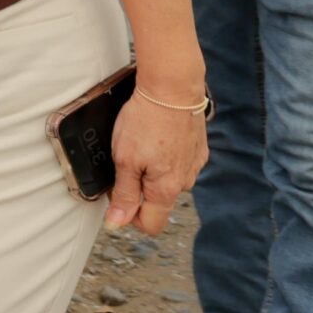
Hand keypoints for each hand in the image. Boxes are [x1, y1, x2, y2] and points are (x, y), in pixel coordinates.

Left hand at [106, 73, 209, 234]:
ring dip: (151, 170)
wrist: (172, 89)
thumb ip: (124, 194)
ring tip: (139, 144)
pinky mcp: (197, 149)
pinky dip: (164, 155)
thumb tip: (117, 223)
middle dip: (138, 189)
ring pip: (167, 180)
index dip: (129, 217)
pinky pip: (177, 162)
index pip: (151, 224)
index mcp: (167, 189)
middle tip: (124, 162)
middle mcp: (185, 181)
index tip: (115, 199)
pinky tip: (154, 137)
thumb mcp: (125, 160)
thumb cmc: (146, 121)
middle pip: (158, 201)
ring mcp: (194, 164)